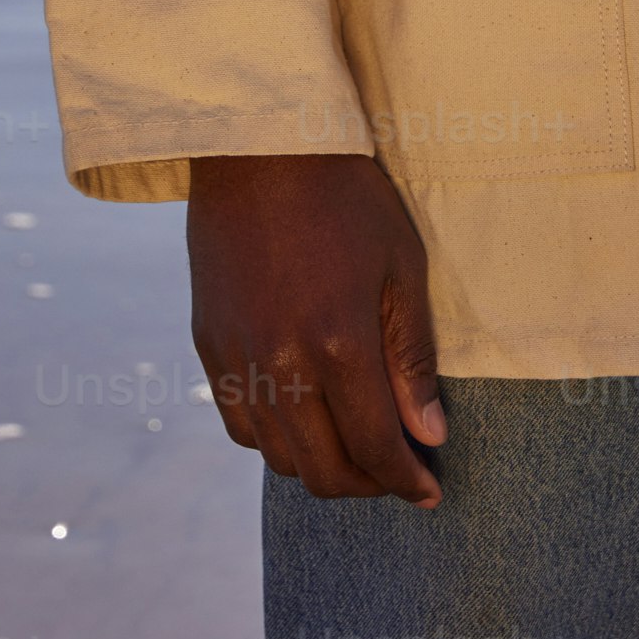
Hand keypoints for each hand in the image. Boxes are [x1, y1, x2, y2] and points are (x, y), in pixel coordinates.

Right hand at [187, 153, 445, 502]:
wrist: (261, 146)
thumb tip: (428, 434)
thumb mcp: (402, 267)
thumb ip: (413, 358)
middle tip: (397, 474)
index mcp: (338, 343)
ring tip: (356, 450)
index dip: (406, 482)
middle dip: (368, 486)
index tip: (429, 493)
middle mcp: (281, 364)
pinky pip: (239, 425)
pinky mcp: (209, 345)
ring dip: (322, 468)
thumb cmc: (347, 198)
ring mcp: (237, 357)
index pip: (376, 447)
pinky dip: (274, 442)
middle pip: (324, 470)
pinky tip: (304, 423)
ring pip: (278, 457)